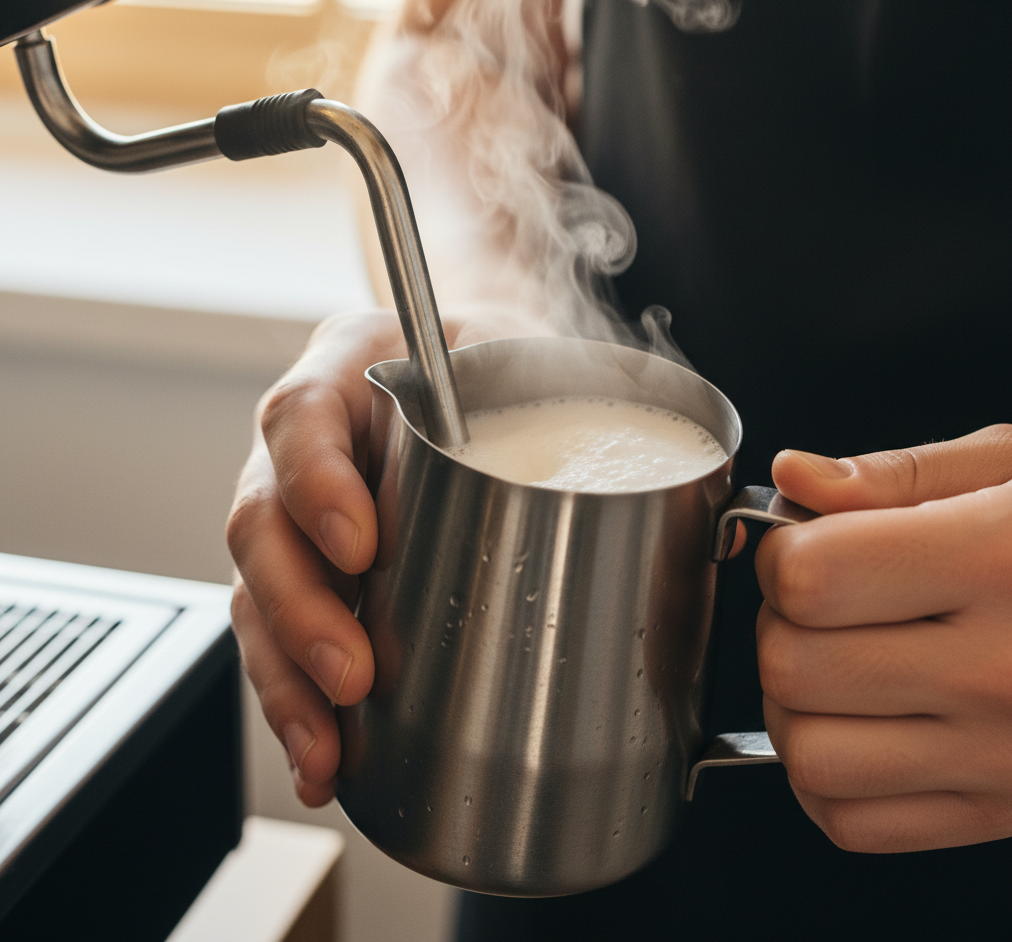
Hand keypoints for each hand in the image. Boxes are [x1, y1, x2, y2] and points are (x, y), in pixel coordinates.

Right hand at [228, 307, 545, 804]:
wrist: (481, 361)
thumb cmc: (501, 357)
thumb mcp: (529, 347)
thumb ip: (565, 395)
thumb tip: (667, 479)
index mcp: (346, 368)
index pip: (300, 417)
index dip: (316, 485)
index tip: (363, 544)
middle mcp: (306, 441)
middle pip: (260, 522)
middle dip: (302, 610)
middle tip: (354, 672)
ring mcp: (301, 506)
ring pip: (258, 589)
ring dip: (289, 676)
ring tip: (328, 744)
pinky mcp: (316, 564)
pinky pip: (283, 629)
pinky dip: (299, 695)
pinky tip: (326, 750)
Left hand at [755, 424, 1011, 852]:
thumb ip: (896, 475)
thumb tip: (792, 476)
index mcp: (1002, 564)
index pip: (812, 579)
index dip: (785, 553)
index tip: (805, 544)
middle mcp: (1005, 673)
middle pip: (793, 667)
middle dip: (781, 622)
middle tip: (823, 600)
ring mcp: (1006, 759)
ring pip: (809, 756)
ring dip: (793, 705)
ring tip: (837, 660)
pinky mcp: (1001, 814)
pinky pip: (852, 822)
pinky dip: (826, 775)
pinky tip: (856, 722)